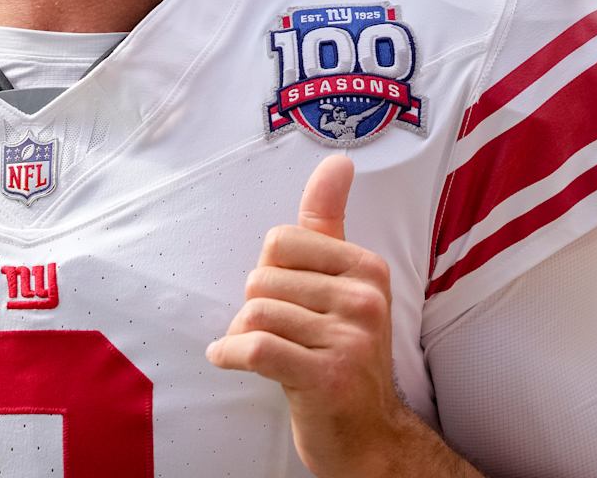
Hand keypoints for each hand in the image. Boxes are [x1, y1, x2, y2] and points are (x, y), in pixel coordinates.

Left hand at [206, 155, 477, 477]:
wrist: (367, 435)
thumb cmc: (341, 353)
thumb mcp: (341, 284)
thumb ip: (329, 221)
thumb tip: (337, 161)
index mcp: (367, 269)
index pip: (280, 240)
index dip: (269, 272)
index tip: (288, 300)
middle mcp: (365, 300)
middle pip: (262, 278)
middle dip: (255, 309)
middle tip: (278, 335)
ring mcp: (350, 340)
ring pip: (255, 313)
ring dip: (244, 336)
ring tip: (266, 352)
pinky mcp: (328, 377)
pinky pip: (255, 347)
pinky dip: (230, 354)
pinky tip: (229, 359)